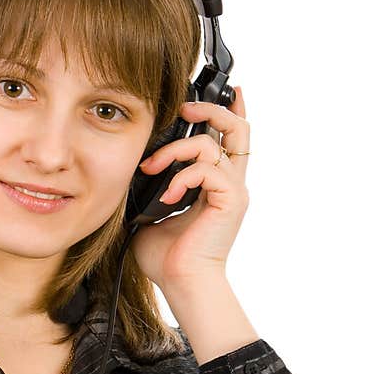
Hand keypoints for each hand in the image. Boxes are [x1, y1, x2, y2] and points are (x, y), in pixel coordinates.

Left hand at [130, 86, 250, 285]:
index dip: (228, 109)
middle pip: (238, 127)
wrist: (181, 283)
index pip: (229, 138)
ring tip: (152, 167)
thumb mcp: (152, 210)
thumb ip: (152, 185)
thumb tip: (135, 166)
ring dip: (177, 148)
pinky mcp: (231, 201)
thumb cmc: (166, 256)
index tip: (218, 89)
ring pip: (215, 143)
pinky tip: (167, 196)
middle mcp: (230, 183)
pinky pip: (208, 169)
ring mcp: (233, 191)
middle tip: (186, 108)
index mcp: (215, 184)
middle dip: (211, 109)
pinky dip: (182, 176)